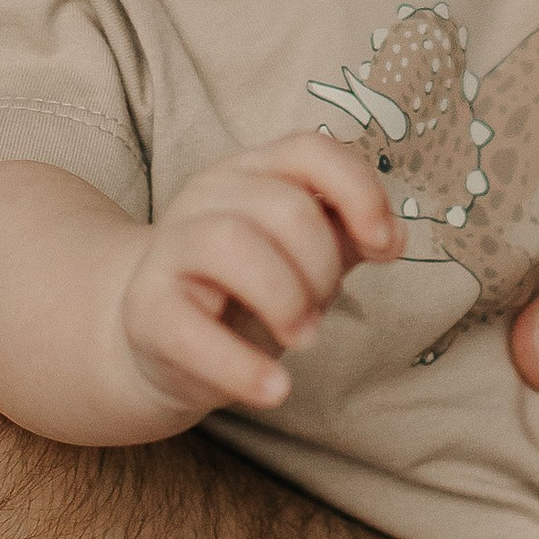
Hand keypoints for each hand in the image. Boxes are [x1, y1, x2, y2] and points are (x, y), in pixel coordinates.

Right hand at [119, 137, 397, 425]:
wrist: (157, 339)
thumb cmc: (243, 292)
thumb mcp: (300, 256)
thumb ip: (346, 236)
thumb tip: (392, 237)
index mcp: (251, 172)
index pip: (310, 150)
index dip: (358, 192)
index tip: (386, 248)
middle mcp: (206, 195)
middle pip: (285, 207)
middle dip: (322, 268)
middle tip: (319, 313)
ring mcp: (170, 247)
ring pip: (233, 242)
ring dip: (286, 300)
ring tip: (301, 339)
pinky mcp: (146, 308)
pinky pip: (191, 329)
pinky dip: (243, 365)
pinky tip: (275, 388)